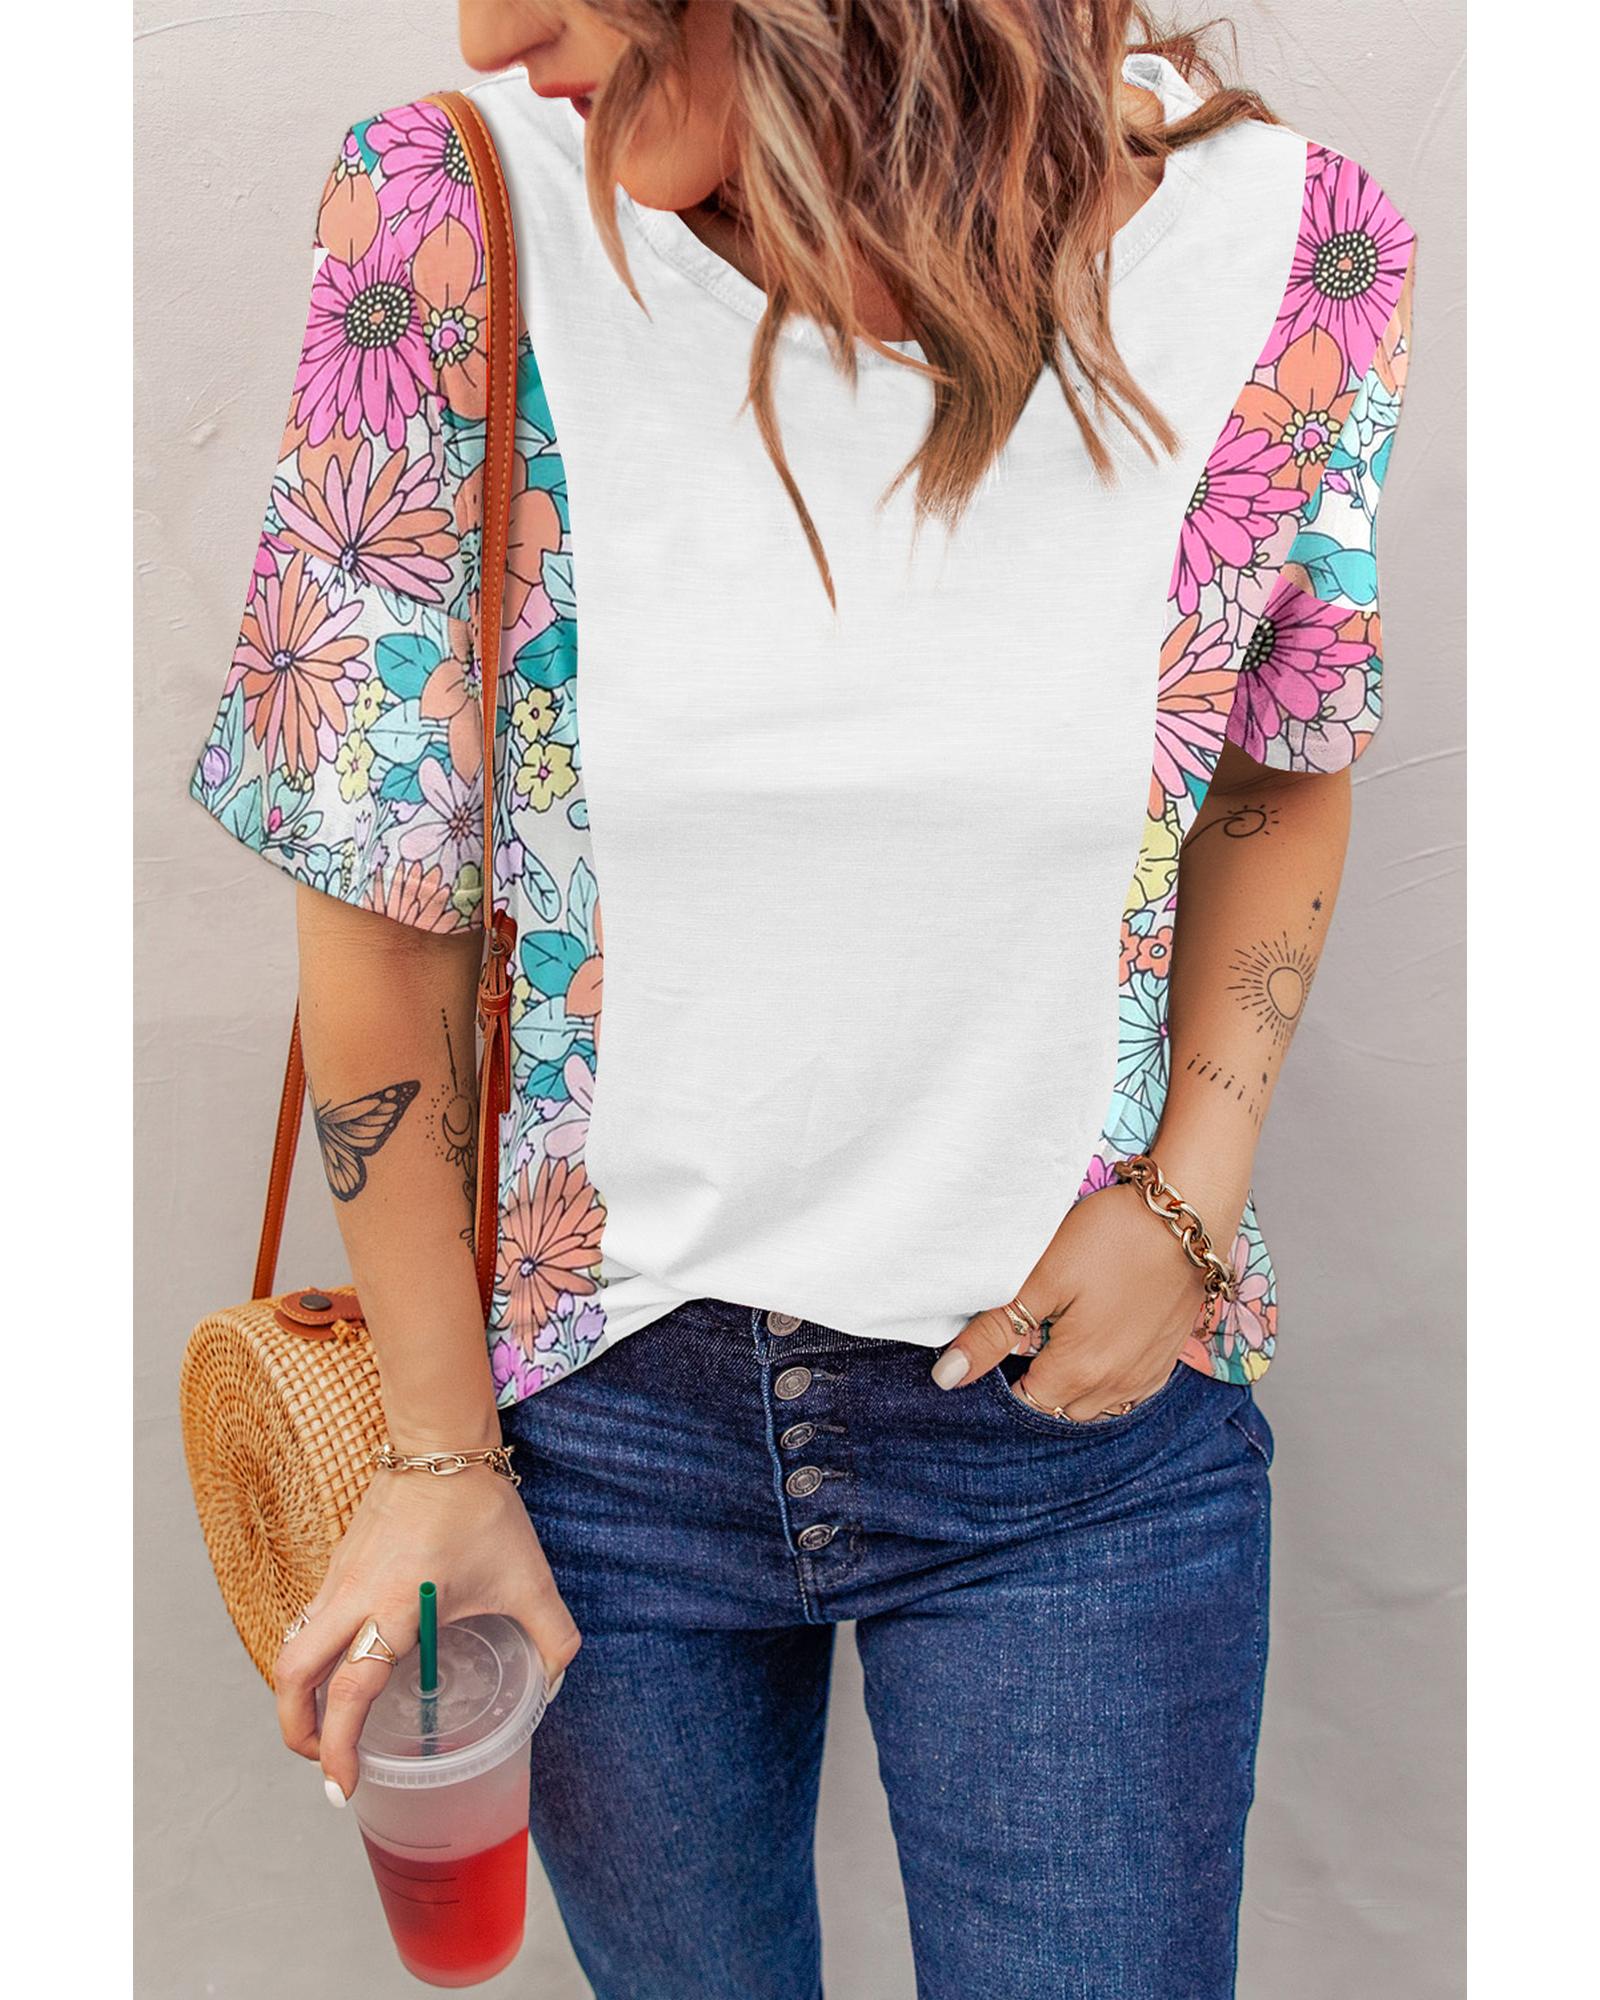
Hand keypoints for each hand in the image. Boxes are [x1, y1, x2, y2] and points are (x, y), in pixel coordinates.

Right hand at [271, 1459, 580, 1802]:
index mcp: (393, 1608)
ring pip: (293, 1646)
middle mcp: (352, 1597)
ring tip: (333, 1725)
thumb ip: (552, 1634)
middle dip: (296, 1728)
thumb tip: (558, 1681)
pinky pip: (310, 1620)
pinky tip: (350, 1665)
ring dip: (300, 1692)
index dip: (338, 1749)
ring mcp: (338, 1577)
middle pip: (290, 1675)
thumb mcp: (528, 1576)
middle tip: (324, 1760)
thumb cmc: (480, 1508)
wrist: (440, 1441)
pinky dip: (315, 1656)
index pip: (348, 1692)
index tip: (343, 1786)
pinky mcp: (339, 1562)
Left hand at [932, 1181, 1216, 1417]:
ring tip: (1058, 1341)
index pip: (1025, 1403)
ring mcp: (1146, 1375)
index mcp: (1079, 1371)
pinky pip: (1128, 1392)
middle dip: (1037, 1385)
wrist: (1188, 1214)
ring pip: (1095, 1405)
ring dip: (1072, 1386)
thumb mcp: (1041, 1278)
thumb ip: (993, 1332)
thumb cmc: (1112, 1237)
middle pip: (1060, 1409)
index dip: (1004, 1379)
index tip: (998, 1345)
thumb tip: (949, 1378)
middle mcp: (1117, 1386)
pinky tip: (1097, 1344)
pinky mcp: (1166, 1357)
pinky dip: (1106, 1380)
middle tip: (1023, 1339)